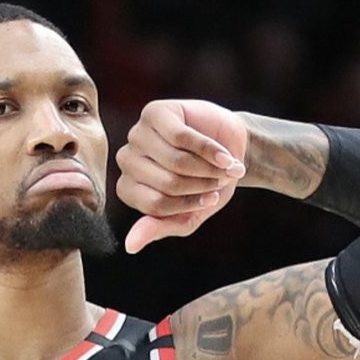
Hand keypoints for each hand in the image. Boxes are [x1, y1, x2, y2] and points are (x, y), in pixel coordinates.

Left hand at [115, 99, 247, 253]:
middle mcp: (126, 160)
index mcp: (128, 187)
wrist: (232, 151)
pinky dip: (210, 151)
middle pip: (167, 183)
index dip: (190, 204)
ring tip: (224, 168)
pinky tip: (224, 156)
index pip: (156, 205)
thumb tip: (130, 247)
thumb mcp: (189, 215)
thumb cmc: (207, 184)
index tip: (211, 200)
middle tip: (220, 181)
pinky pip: (183, 137)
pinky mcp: (155, 112)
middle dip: (202, 185)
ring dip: (209, 169)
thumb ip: (160, 228)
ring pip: (175, 161)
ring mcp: (138, 135)